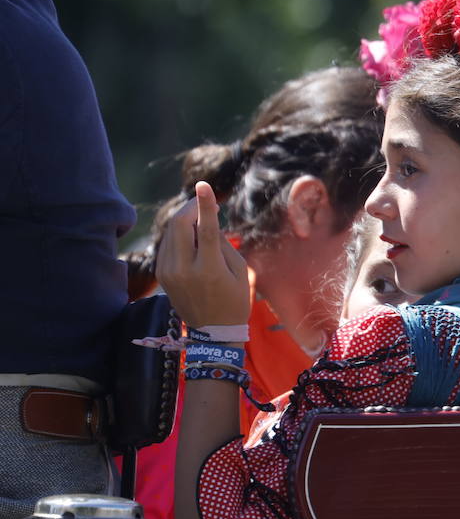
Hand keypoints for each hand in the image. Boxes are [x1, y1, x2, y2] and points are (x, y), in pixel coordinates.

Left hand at [156, 182, 250, 328]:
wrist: (212, 333)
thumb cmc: (234, 301)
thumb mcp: (239, 272)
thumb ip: (223, 244)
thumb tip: (206, 222)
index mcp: (209, 270)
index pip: (205, 230)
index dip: (204, 205)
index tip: (203, 185)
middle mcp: (184, 269)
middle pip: (179, 225)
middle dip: (190, 207)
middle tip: (202, 201)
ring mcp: (169, 272)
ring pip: (170, 232)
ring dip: (184, 220)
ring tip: (199, 220)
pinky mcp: (162, 274)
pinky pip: (167, 244)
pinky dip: (178, 234)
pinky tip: (189, 236)